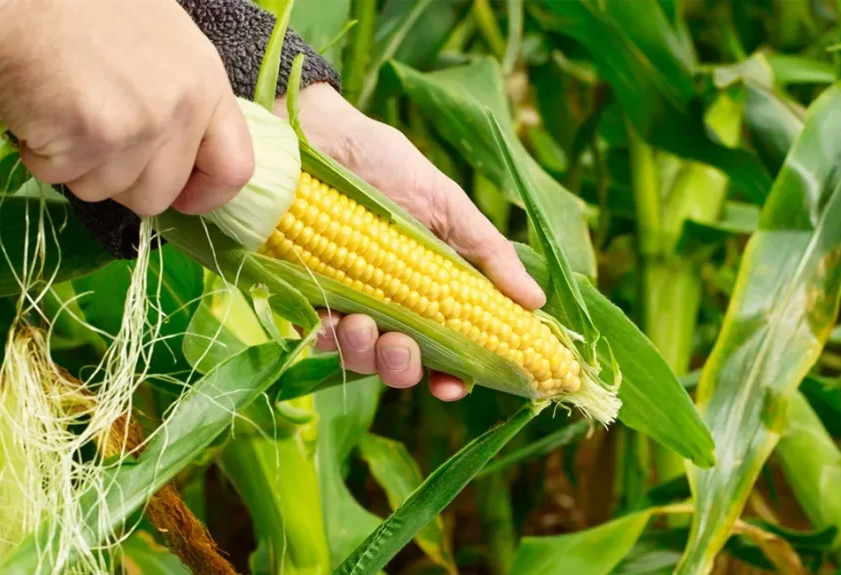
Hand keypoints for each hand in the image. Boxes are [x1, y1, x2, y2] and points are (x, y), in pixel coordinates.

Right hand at [0, 0, 253, 216]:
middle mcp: (179, 109)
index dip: (206, 195)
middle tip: (93, 138)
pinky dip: (39, 154)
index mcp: (206, 84)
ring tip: (62, 109)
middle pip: (159, 194)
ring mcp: (134, 127)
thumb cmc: (83, 7)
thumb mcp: (164, 43)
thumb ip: (183, 101)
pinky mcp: (85, 138)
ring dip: (75, 165)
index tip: (183, 199)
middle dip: (122, 181)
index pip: (234, 168)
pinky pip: (59, 177)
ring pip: (104, 190)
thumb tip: (182, 160)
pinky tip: (37, 108)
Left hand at [276, 85, 545, 401]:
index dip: (453, 376)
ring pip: (359, 357)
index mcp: (430, 287)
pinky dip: (325, 335)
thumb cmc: (384, 162)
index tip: (453, 386)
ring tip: (360, 322)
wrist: (315, 132)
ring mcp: (346, 301)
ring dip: (365, 353)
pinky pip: (316, 336)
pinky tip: (329, 315)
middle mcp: (390, 303)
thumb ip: (487, 254)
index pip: (449, 348)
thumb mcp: (446, 204)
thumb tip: (536, 301)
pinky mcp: (304, 294)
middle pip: (403, 363)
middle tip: (402, 347)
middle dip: (404, 368)